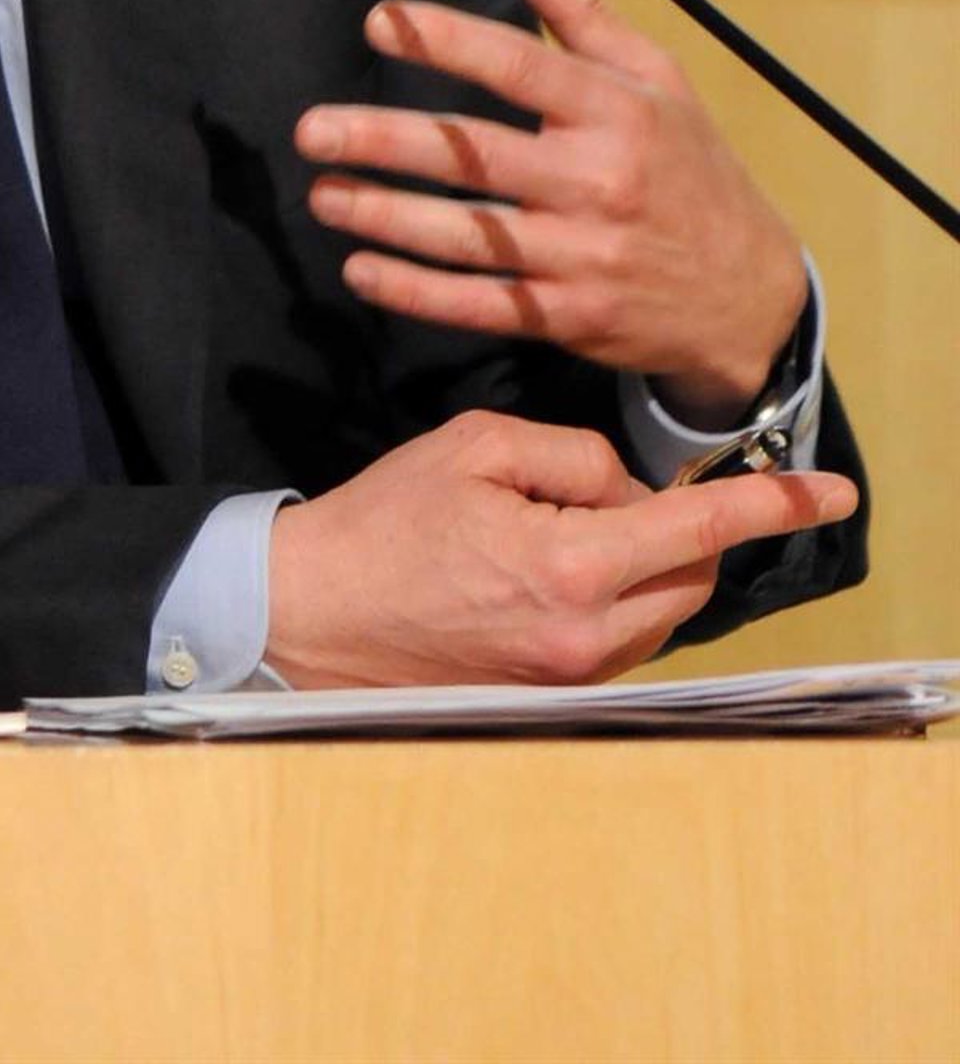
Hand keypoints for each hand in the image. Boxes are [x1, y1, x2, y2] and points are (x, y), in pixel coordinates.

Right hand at [264, 409, 857, 687]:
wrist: (313, 614)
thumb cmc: (384, 523)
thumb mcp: (474, 448)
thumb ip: (571, 456)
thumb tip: (624, 488)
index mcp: (570, 565)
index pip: (700, 527)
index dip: (772, 506)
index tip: (831, 495)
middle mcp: (585, 635)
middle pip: (691, 575)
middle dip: (680, 525)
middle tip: (600, 491)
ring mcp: (570, 675)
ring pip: (659, 611)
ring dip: (642, 563)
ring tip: (552, 529)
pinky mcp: (551, 695)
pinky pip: (619, 637)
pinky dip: (611, 594)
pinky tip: (545, 568)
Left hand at [294, 0, 807, 418]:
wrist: (750, 296)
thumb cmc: (690, 168)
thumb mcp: (655, 78)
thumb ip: (580, 8)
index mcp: (616, 112)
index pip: (520, 67)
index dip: (448, 41)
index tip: (380, 22)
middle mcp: (597, 182)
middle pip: (476, 157)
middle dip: (387, 142)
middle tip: (311, 129)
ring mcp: (583, 257)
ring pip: (467, 237)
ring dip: (386, 217)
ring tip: (323, 194)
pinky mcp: (571, 317)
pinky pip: (481, 305)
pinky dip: (417, 292)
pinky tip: (361, 270)